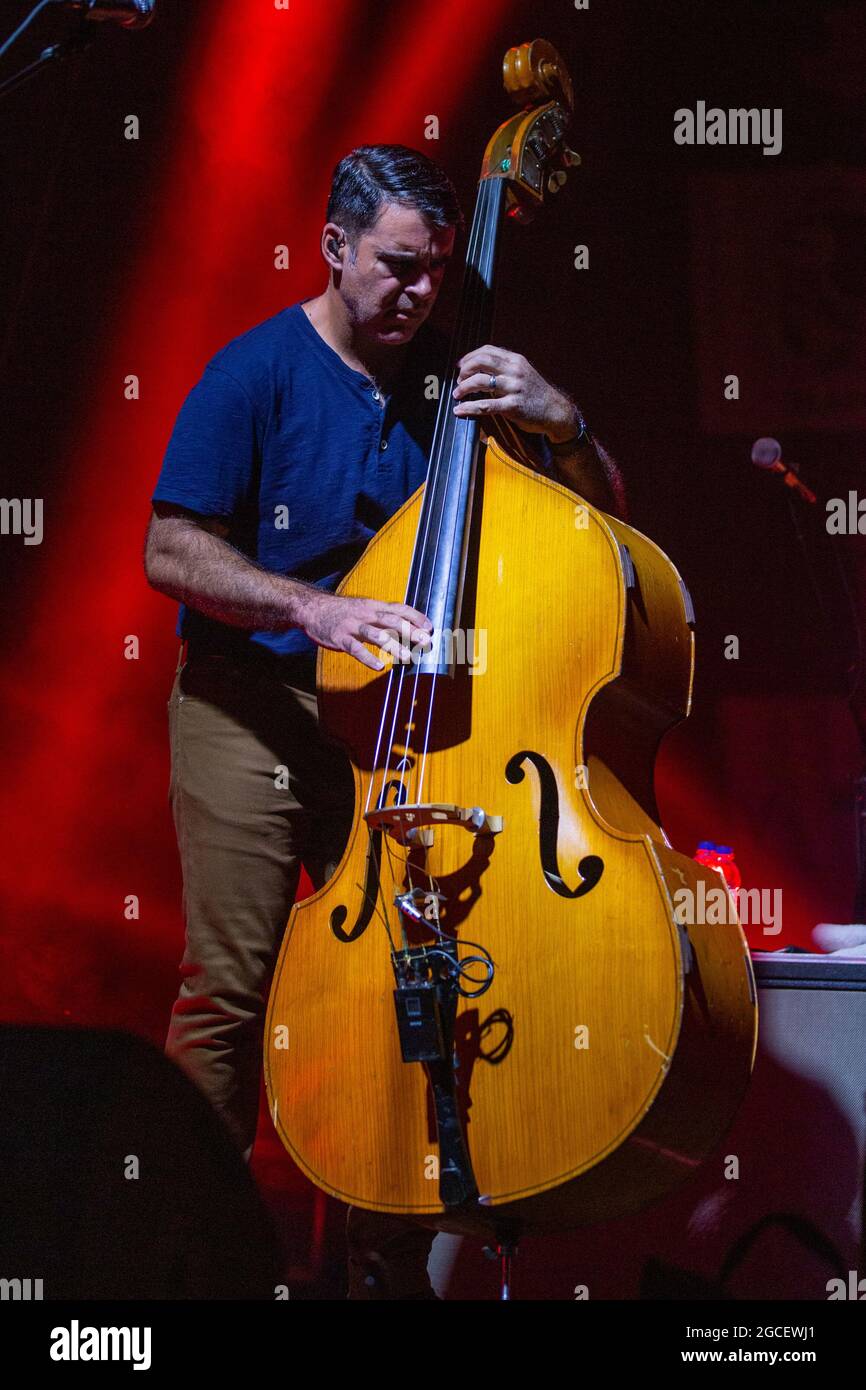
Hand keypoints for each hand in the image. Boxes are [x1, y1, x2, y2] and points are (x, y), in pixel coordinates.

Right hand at [301, 592, 432, 671]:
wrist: (312, 608)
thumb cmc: (342, 612)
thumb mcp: (364, 608)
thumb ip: (383, 616)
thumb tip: (406, 626)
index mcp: (373, 606)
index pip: (398, 608)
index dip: (415, 616)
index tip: (430, 627)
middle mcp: (365, 614)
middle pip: (391, 621)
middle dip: (410, 631)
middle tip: (426, 642)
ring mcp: (352, 626)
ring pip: (375, 634)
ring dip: (393, 645)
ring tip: (408, 657)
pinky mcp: (339, 638)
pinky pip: (355, 648)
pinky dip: (368, 658)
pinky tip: (379, 666)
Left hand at [451, 344, 579, 440]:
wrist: (555, 411)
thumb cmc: (536, 393)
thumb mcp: (523, 373)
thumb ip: (505, 368)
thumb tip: (480, 367)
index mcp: (515, 360)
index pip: (487, 350)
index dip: (469, 357)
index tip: (460, 365)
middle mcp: (514, 370)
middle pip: (481, 361)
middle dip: (465, 370)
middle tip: (458, 380)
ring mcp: (514, 388)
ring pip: (480, 381)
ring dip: (463, 387)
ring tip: (457, 394)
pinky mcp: (512, 406)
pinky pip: (485, 405)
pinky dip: (469, 407)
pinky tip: (459, 410)